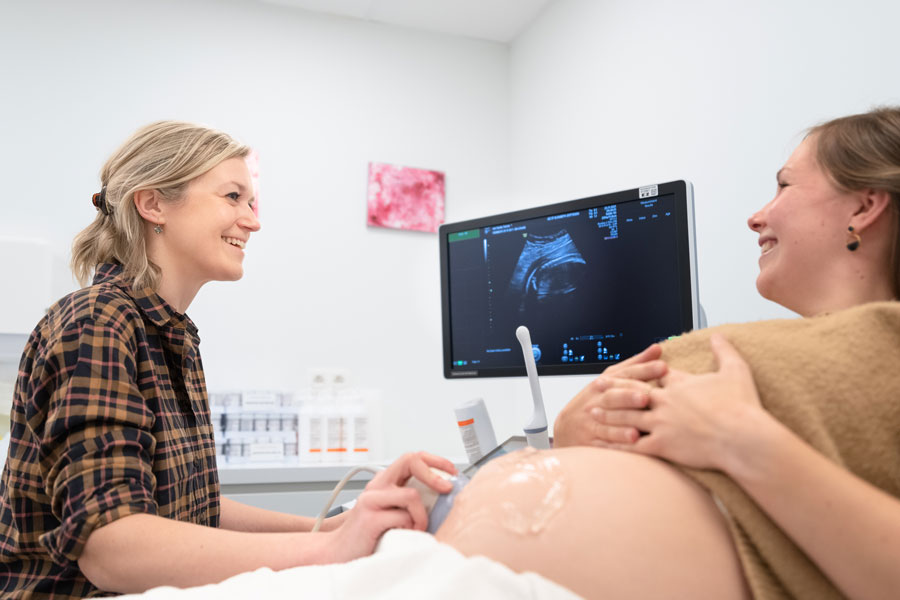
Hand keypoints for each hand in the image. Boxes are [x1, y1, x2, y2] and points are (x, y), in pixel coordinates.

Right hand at [325, 451, 455, 560]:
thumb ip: (409, 501)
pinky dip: (411, 527)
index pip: (412, 457)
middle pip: (410, 460)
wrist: (337, 553)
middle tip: (447, 489)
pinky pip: (403, 517)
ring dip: (422, 515)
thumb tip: (443, 498)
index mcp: (383, 482)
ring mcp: (371, 500)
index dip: (435, 460)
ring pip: (412, 495)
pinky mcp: (369, 518)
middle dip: (434, 474)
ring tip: (418, 528)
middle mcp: (377, 485)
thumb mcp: (391, 512)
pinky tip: (405, 535)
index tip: (451, 472)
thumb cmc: (369, 535)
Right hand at [553, 343, 666, 446]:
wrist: (566, 428)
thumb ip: (634, 366)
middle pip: (613, 396)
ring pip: (608, 419)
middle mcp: (597, 401)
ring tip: (640, 420)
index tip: (663, 367)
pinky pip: (604, 440)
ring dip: (625, 420)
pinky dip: (618, 439)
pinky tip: (633, 439)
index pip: (624, 375)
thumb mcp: (610, 380)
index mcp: (603, 384)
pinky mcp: (591, 440)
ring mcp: (592, 420)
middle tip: (647, 396)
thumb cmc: (593, 402)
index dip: (643, 371)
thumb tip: (657, 349)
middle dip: (630, 395)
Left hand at [611, 334, 765, 470]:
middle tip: (598, 384)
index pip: (654, 376)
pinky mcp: (662, 446)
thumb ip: (724, 351)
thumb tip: (719, 335)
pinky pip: (633, 446)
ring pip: (627, 417)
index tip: (632, 370)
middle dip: (614, 388)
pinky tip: (605, 444)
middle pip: (632, 392)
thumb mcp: (735, 370)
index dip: (643, 372)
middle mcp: (665, 402)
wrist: (744, 438)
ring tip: (593, 411)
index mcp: (679, 385)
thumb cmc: (742, 407)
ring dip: (608, 413)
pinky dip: (616, 444)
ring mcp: (661, 424)